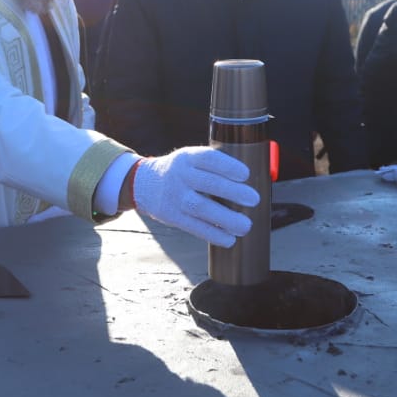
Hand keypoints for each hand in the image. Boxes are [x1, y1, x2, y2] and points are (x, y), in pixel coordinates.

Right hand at [133, 147, 258, 247]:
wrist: (142, 183)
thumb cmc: (180, 172)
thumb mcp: (190, 160)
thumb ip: (214, 169)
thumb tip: (251, 186)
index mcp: (188, 157)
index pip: (209, 159)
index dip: (228, 166)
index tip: (246, 175)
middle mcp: (180, 175)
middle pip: (208, 183)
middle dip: (233, 192)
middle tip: (254, 200)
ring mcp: (175, 196)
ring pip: (201, 208)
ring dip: (226, 218)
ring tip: (246, 226)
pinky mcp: (171, 216)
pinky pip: (194, 227)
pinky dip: (213, 234)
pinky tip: (229, 239)